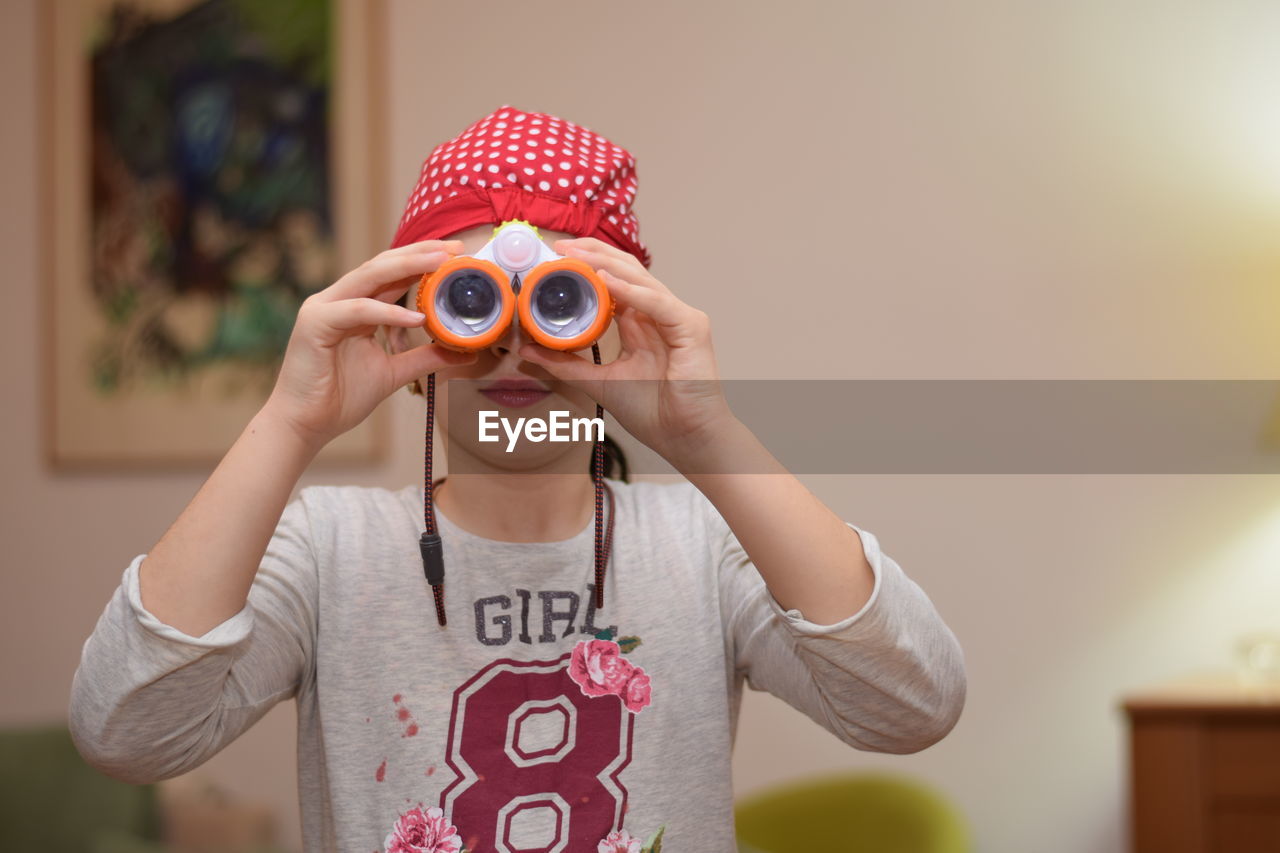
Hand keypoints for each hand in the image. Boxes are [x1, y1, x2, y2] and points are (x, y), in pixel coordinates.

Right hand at [264, 240, 476, 449]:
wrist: (305, 425)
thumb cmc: (340, 397)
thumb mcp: (394, 373)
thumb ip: (424, 358)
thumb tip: (464, 351)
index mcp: (355, 306)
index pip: (391, 274)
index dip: (422, 261)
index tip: (456, 254)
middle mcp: (339, 300)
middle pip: (382, 265)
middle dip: (420, 254)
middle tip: (454, 249)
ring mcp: (324, 307)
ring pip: (369, 276)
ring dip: (407, 267)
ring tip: (440, 263)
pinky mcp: (315, 323)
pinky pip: (358, 310)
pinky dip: (387, 313)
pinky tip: (415, 318)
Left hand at [518, 236, 737, 469]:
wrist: (684, 438)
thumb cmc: (654, 412)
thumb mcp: (598, 382)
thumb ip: (566, 364)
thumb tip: (527, 349)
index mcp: (641, 323)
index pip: (615, 281)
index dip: (587, 265)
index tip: (555, 258)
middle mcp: (659, 314)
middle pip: (627, 271)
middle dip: (593, 255)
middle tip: (560, 247)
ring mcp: (677, 317)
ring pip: (641, 279)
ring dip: (606, 265)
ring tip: (576, 256)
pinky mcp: (691, 327)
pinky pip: (657, 302)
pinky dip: (631, 291)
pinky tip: (605, 280)